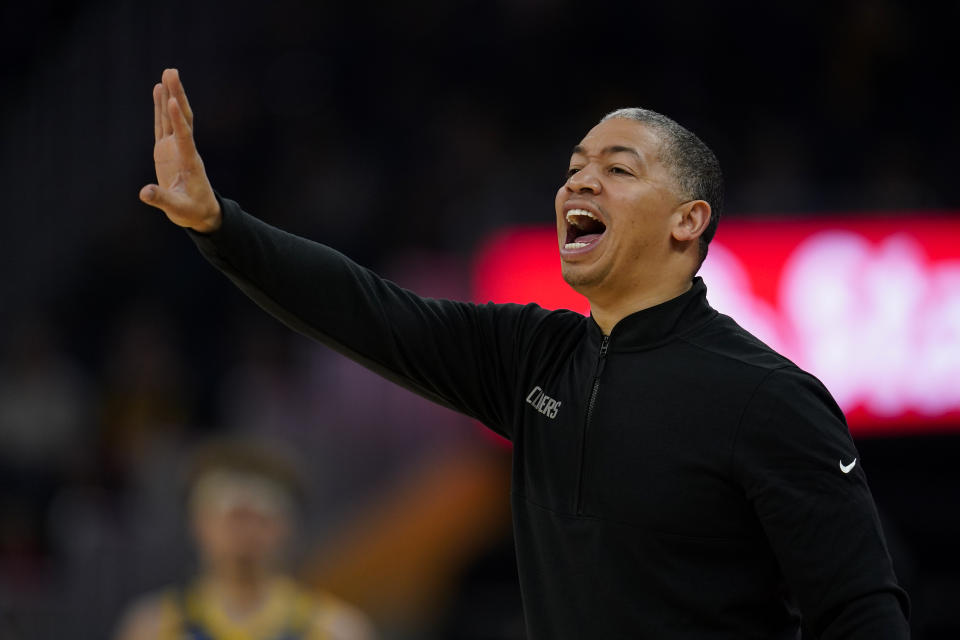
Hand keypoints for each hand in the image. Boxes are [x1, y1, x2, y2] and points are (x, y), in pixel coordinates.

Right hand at [139, 69, 221, 232]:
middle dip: (177, 96)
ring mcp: (176, 148)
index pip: (184, 138)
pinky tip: (159, 90)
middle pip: (182, 119)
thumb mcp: (178, 209)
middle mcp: (184, 150)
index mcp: (190, 163)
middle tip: (172, 72)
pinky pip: (165, 125)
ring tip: (167, 73)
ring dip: (171, 95)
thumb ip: (162, 200)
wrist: (200, 212)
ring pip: (174, 118)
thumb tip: (144, 192)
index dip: (178, 121)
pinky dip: (161, 108)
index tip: (172, 101)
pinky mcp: (167, 150)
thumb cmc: (192, 211)